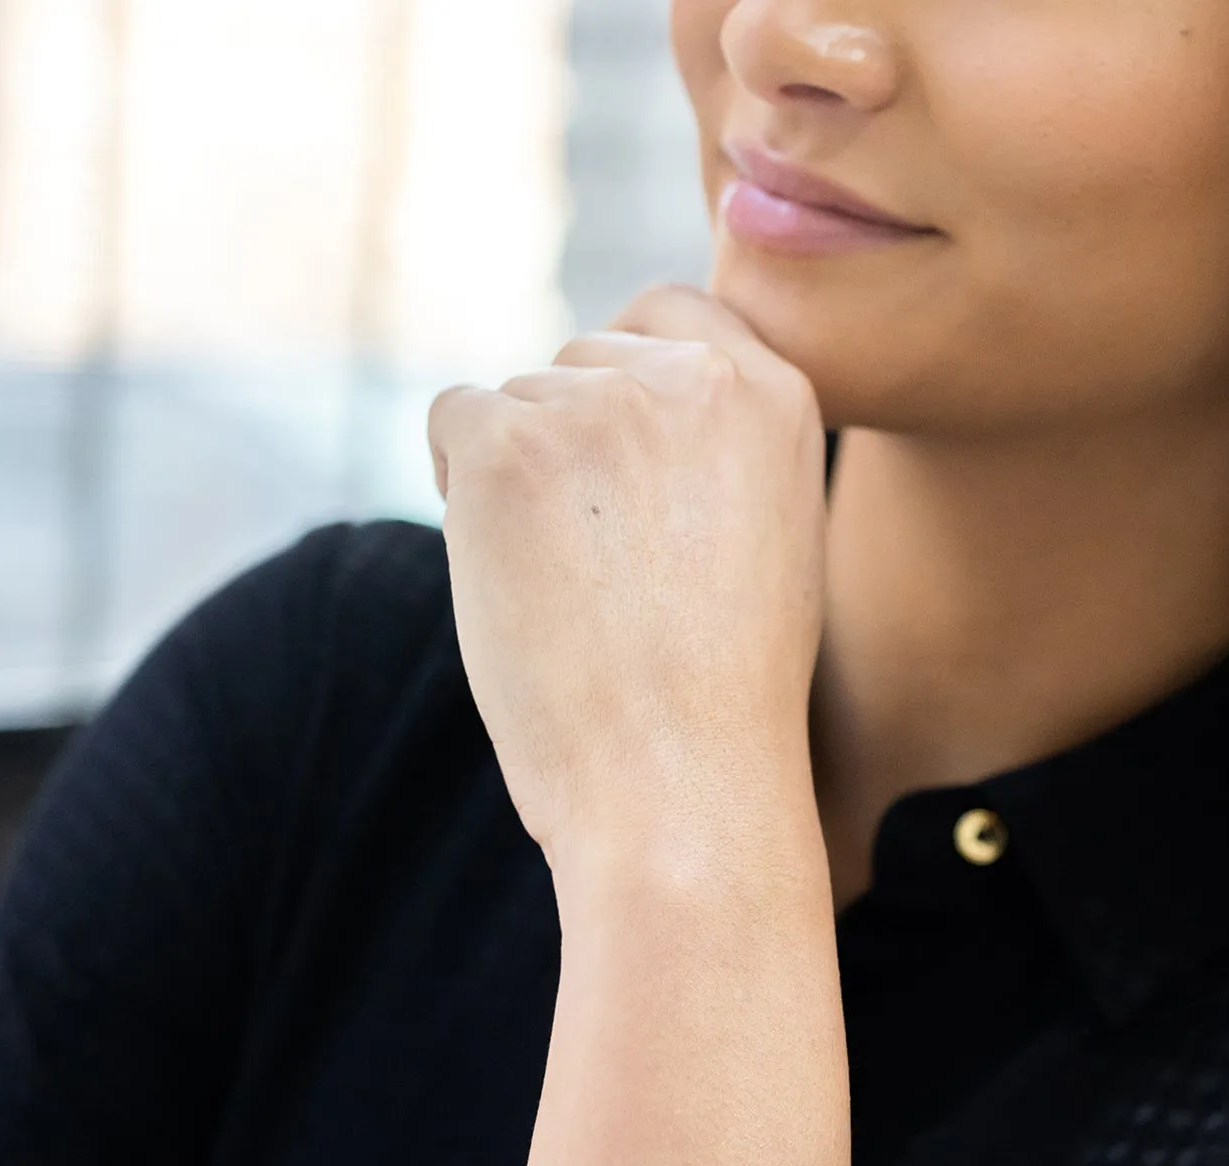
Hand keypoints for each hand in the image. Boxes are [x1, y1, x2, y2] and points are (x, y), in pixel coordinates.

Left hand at [426, 287, 828, 859]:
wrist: (681, 785)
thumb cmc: (722, 700)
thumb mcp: (766, 541)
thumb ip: (713, 452)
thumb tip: (617, 401)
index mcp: (777, 395)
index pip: (670, 317)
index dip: (627, 383)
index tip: (626, 472)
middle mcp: (693, 376)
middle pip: (582, 361)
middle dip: (571, 446)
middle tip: (606, 572)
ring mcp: (597, 402)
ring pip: (515, 403)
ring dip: (519, 485)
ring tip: (577, 599)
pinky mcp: (506, 443)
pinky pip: (450, 422)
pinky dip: (464, 497)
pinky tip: (519, 581)